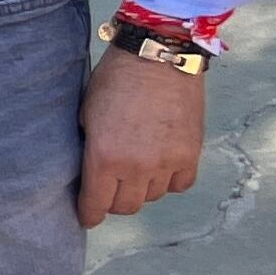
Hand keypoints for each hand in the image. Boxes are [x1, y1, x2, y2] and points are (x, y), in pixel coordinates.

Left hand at [77, 45, 206, 224]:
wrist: (157, 57)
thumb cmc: (113, 80)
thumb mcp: (85, 114)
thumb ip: (89, 148)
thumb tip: (87, 173)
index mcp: (105, 157)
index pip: (96, 204)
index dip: (89, 214)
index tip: (87, 217)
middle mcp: (137, 167)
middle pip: (126, 206)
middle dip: (114, 200)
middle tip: (109, 188)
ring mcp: (167, 162)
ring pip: (153, 196)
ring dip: (141, 188)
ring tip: (134, 170)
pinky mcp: (190, 154)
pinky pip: (180, 185)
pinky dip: (169, 181)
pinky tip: (160, 166)